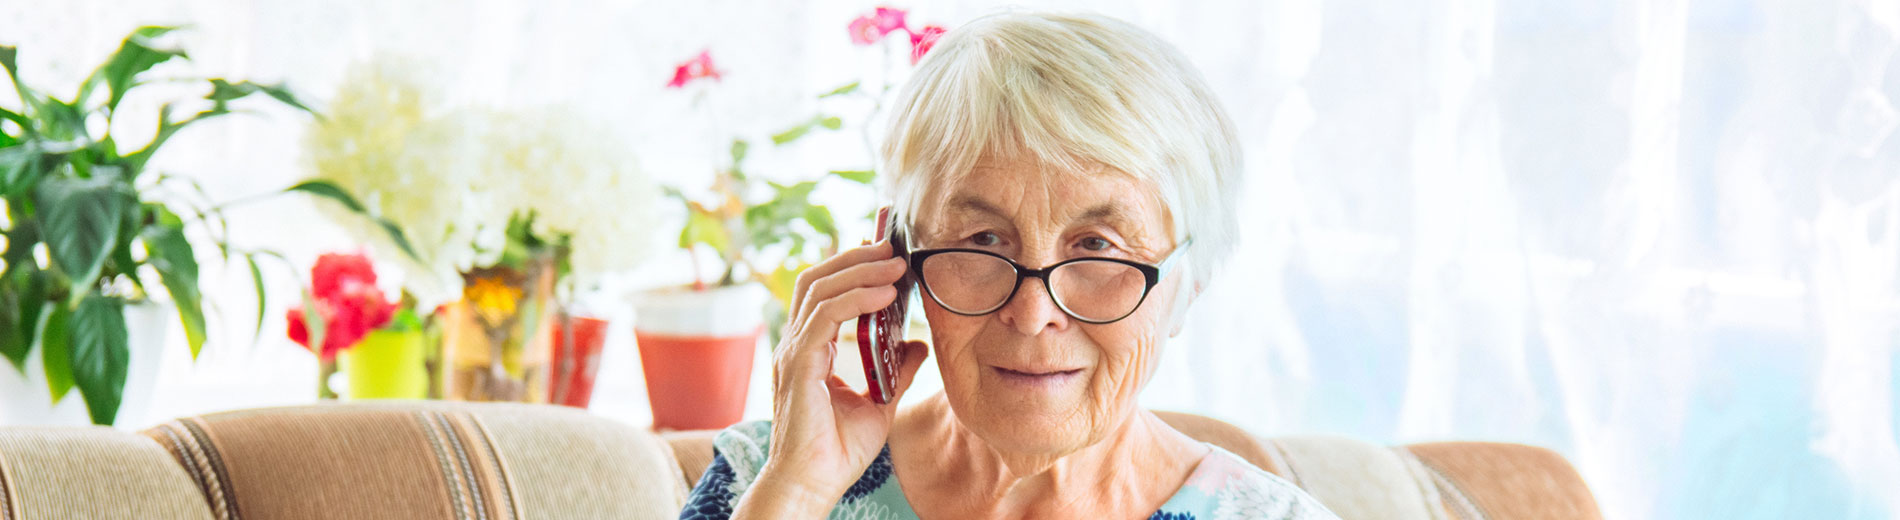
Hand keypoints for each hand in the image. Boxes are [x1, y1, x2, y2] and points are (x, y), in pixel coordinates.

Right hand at [734, 239, 929, 516]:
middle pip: (816, 279)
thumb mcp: (880, 403)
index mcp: (809, 350)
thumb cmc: (838, 452)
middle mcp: (795, 345)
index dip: (851, 267)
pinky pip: (826, 317)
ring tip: (897, 263)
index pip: (823, 292)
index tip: (888, 255)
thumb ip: (896, 371)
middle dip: (855, 257)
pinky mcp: (799, 366)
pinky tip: (886, 294)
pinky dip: (856, 299)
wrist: (813, 484)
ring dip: (860, 270)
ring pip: (819, 289)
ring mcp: (793, 353)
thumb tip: (919, 345)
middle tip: (893, 246)